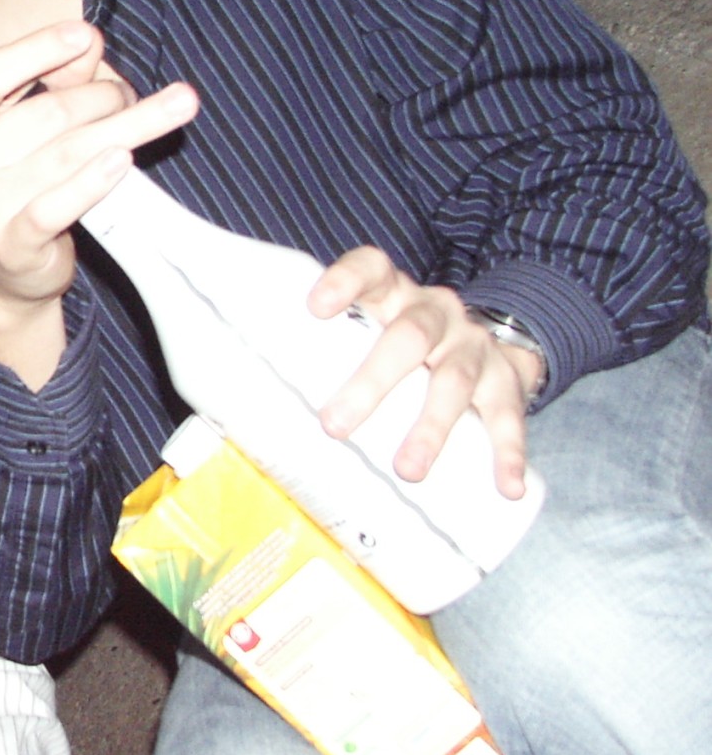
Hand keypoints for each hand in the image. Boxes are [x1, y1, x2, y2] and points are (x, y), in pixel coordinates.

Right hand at [0, 22, 197, 386]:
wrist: (3, 270)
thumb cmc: (19, 180)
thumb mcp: (27, 126)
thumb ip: (56, 81)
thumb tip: (88, 42)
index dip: (36, 51)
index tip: (83, 35)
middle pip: (44, 114)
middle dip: (101, 98)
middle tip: (130, 96)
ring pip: (65, 155)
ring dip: (124, 128)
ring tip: (172, 108)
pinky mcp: (9, 246)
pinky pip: (58, 206)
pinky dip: (94, 181)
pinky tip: (123, 161)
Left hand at [307, 247, 535, 498]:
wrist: (493, 340)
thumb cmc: (402, 342)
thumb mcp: (368, 331)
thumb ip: (323, 356)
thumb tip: (245, 413)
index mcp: (393, 293)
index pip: (371, 268)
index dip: (345, 281)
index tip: (315, 306)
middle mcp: (436, 313)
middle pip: (408, 336)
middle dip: (372, 381)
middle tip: (335, 426)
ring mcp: (474, 345)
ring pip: (455, 379)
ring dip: (431, 427)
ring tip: (407, 469)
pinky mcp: (507, 380)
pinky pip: (509, 416)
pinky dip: (507, 452)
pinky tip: (505, 486)